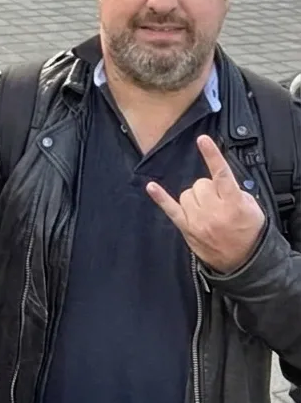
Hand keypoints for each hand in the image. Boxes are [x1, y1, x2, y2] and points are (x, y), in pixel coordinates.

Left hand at [146, 135, 265, 273]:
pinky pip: (170, 209)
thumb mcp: (252, 208)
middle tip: (218, 201)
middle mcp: (214, 211)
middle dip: (208, 188)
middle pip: (200, 183)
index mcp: (233, 203)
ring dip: (195, 197)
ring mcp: (197, 220)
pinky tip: (151, 187)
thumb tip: (219, 180)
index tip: (202, 140)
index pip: (220, 174)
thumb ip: (235, 191)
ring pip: (187, 193)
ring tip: (208, 210)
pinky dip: (160, 197)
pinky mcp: (186, 228)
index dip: (212, 155)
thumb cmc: (249, 233)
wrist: (244, 262)